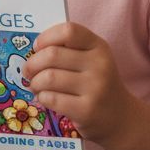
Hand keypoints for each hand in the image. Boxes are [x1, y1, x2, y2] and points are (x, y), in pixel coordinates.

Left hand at [25, 21, 135, 145]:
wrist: (121, 118)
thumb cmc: (97, 84)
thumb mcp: (92, 60)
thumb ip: (68, 49)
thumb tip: (33, 49)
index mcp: (99, 46)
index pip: (68, 31)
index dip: (47, 37)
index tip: (37, 47)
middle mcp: (100, 65)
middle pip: (53, 55)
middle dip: (33, 63)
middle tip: (28, 71)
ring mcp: (95, 89)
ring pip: (49, 78)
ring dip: (35, 82)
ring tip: (35, 86)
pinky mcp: (87, 111)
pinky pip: (52, 98)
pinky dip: (42, 97)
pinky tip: (45, 97)